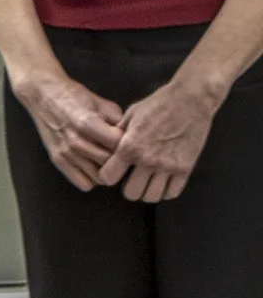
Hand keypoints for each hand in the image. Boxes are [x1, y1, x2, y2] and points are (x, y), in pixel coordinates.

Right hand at [14, 73, 125, 192]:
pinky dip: (92, 179)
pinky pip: (83, 183)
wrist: (42, 94)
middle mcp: (76, 141)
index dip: (128, 144)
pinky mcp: (57, 160)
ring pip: (99, 177)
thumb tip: (133, 138)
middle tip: (122, 154)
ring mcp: (65, 153)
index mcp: (87, 123)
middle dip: (119, 160)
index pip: (118, 146)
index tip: (130, 142)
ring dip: (106, 171)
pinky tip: (93, 166)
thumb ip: (118, 121)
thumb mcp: (100, 102)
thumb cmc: (73, 96)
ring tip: (108, 161)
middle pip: (110, 164)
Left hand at [99, 78, 221, 202]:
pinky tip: (163, 181)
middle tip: (130, 178)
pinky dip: (165, 191)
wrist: (190, 100)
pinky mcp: (186, 169)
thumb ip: (118, 134)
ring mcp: (168, 166)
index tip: (112, 171)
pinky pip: (172, 193)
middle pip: (131, 193)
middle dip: (127, 187)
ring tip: (147, 181)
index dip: (107, 176)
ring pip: (152, 197)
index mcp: (129, 146)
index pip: (108, 177)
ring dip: (147, 191)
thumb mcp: (130, 115)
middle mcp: (147, 160)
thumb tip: (107, 146)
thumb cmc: (157, 104)